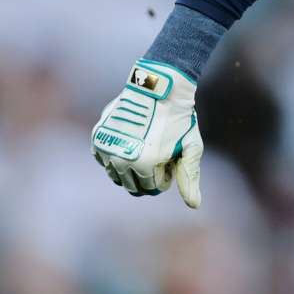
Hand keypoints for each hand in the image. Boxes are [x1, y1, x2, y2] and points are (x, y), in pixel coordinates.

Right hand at [90, 59, 202, 207]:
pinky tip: (131, 142)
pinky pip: (104, 160)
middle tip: (160, 155)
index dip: (165, 176)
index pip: (152, 189)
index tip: (171, 160)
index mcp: (144, 165)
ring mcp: (106, 148)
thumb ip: (189, 178)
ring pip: (116, 175)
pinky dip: (116, 157)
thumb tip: (194, 205)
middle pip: (132, 186)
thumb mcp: (190, 148)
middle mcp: (120, 159)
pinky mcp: (98, 137)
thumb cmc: (179, 119)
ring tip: (147, 147)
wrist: (158, 87)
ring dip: (131, 168)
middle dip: (148, 176)